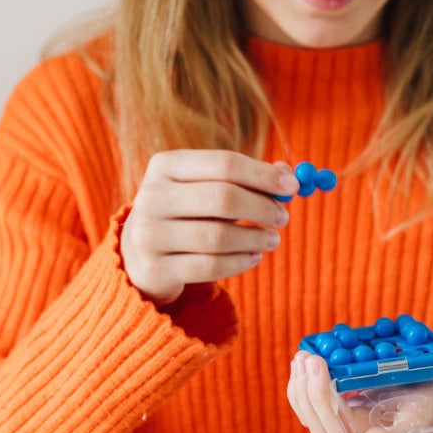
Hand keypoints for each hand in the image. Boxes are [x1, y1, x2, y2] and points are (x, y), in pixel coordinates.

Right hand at [120, 150, 298, 306]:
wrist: (140, 254)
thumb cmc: (187, 211)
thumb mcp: (209, 186)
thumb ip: (247, 177)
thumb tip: (287, 173)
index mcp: (166, 165)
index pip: (224, 163)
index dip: (263, 174)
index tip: (292, 185)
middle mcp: (152, 196)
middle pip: (223, 198)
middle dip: (262, 207)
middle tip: (284, 217)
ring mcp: (149, 234)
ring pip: (219, 236)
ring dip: (255, 238)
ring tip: (272, 239)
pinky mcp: (155, 269)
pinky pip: (211, 266)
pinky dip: (241, 262)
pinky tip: (253, 256)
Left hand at [286, 331, 432, 432]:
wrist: (426, 367)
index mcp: (411, 423)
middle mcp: (379, 428)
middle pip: (339, 431)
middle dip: (320, 400)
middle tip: (315, 362)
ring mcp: (354, 419)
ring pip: (318, 423)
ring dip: (303, 393)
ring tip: (304, 357)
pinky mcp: (338, 406)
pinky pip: (310, 408)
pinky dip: (299, 388)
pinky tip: (301, 360)